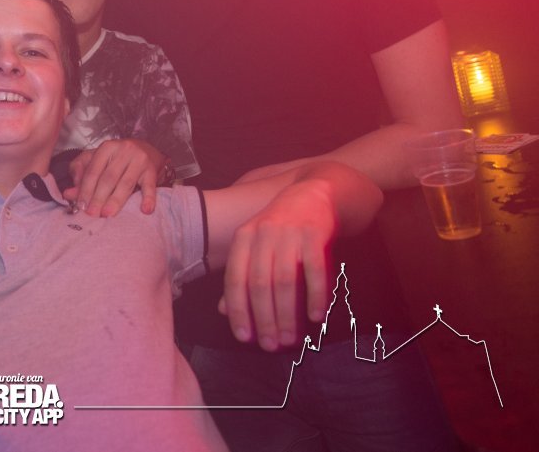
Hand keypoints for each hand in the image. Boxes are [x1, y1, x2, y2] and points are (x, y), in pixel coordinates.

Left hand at [65, 139, 163, 216]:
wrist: (147, 150)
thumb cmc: (117, 159)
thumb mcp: (97, 161)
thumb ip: (81, 175)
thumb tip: (68, 194)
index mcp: (106, 148)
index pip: (93, 171)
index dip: (86, 189)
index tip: (81, 206)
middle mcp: (123, 151)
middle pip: (108, 178)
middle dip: (99, 197)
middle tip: (92, 214)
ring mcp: (139, 159)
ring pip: (126, 183)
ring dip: (116, 200)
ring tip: (108, 214)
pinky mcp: (152, 170)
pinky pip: (150, 186)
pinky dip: (148, 198)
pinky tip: (145, 210)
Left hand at [220, 180, 336, 351]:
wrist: (313, 193)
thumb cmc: (280, 228)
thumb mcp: (255, 246)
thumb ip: (241, 276)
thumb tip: (222, 310)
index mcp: (243, 238)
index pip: (235, 279)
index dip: (238, 310)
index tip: (244, 337)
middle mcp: (263, 234)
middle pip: (260, 284)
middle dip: (264, 319)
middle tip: (270, 345)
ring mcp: (289, 233)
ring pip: (284, 280)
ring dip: (287, 313)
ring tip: (290, 339)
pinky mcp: (315, 234)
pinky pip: (314, 270)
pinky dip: (315, 295)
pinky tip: (316, 317)